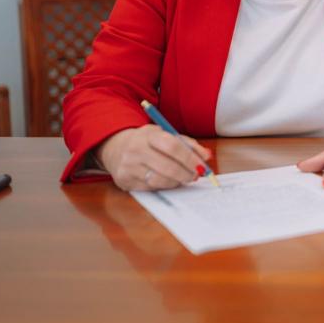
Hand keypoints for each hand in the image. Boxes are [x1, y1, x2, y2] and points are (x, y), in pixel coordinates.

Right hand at [96, 124, 211, 190]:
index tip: (202, 165)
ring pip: (160, 180)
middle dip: (186, 173)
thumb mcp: (165, 135)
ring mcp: (128, 166)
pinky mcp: (125, 181)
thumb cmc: (148, 142)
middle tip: (196, 175)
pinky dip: (164, 186)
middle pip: (167, 166)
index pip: (172, 146)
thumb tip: (207, 156)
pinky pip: (151, 188)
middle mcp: (135, 150)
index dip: (190, 158)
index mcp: (148, 135)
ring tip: (183, 178)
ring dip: (177, 181)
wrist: (116, 148)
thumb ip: (188, 144)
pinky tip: (168, 180)